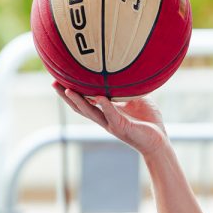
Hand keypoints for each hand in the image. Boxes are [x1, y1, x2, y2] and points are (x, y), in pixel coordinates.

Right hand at [55, 83, 169, 158]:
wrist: (159, 142)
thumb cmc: (148, 121)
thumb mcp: (136, 99)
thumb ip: (127, 88)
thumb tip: (123, 70)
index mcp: (107, 112)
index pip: (85, 100)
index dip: (72, 91)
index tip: (60, 78)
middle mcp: (105, 119)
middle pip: (80, 107)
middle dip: (66, 96)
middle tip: (53, 82)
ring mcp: (112, 124)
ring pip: (90, 113)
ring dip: (78, 101)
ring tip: (66, 89)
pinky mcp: (122, 128)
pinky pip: (112, 115)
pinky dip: (105, 106)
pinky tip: (98, 97)